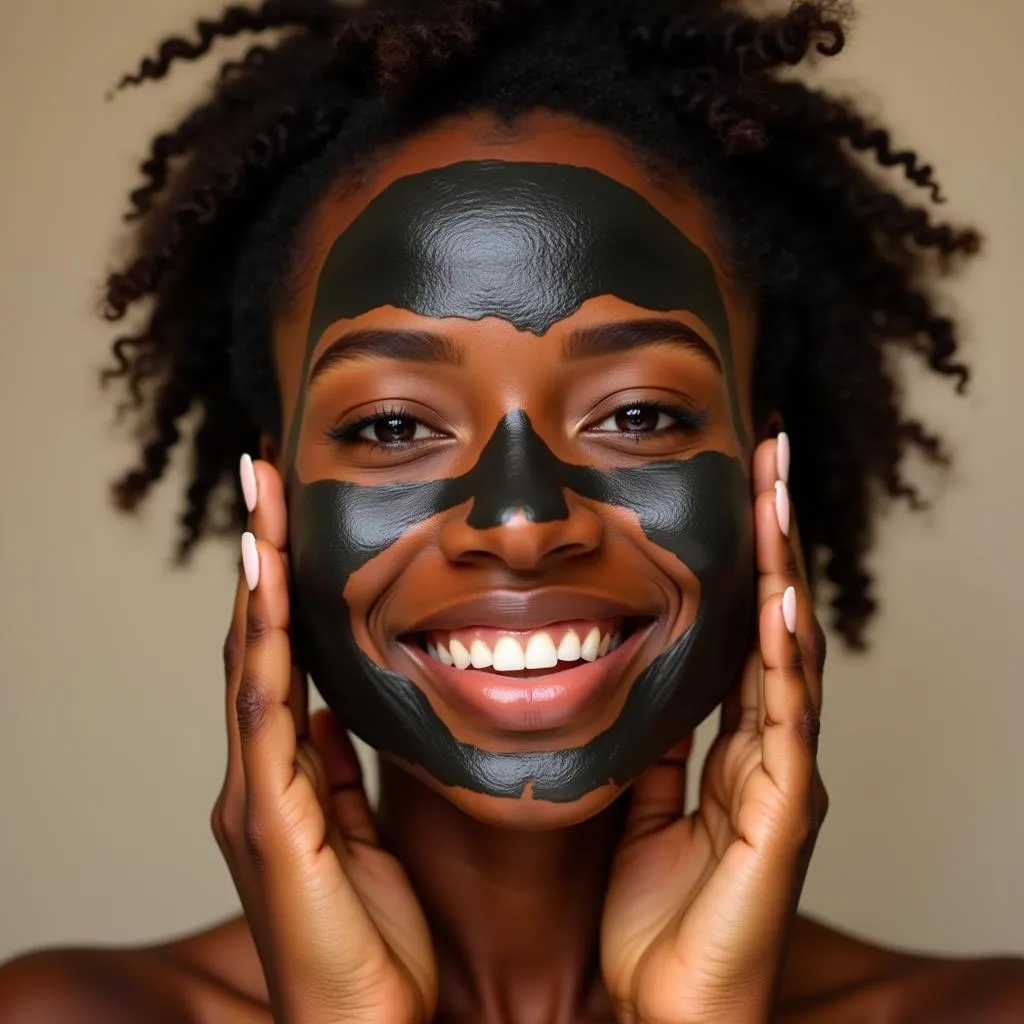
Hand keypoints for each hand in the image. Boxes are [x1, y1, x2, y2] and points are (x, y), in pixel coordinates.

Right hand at [211, 457, 436, 1023]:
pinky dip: (265, 646)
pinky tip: (267, 588)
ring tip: (258, 505)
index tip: (287, 517)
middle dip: (258, 557)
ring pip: (250, 663)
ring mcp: (254, 795)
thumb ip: (334, 776)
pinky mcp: (271, 822)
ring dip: (256, 580)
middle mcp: (256, 775)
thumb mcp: (361, 839)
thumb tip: (328, 716)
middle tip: (263, 479)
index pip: (278, 657)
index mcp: (282, 776)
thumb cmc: (370, 946)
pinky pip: (267, 715)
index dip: (279, 584)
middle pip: (254, 642)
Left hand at [601, 434, 827, 1023]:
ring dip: (785, 568)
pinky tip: (783, 600)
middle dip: (774, 536)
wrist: (665, 1011)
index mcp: (732, 742)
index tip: (736, 485)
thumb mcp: (640, 805)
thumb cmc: (655, 916)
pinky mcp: (783, 814)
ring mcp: (782, 774)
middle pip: (777, 619)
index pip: (745, 627)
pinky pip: (785, 721)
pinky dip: (788, 657)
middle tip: (771, 455)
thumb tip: (639, 685)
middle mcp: (768, 746)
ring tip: (779, 491)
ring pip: (791, 651)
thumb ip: (652, 745)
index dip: (744, 556)